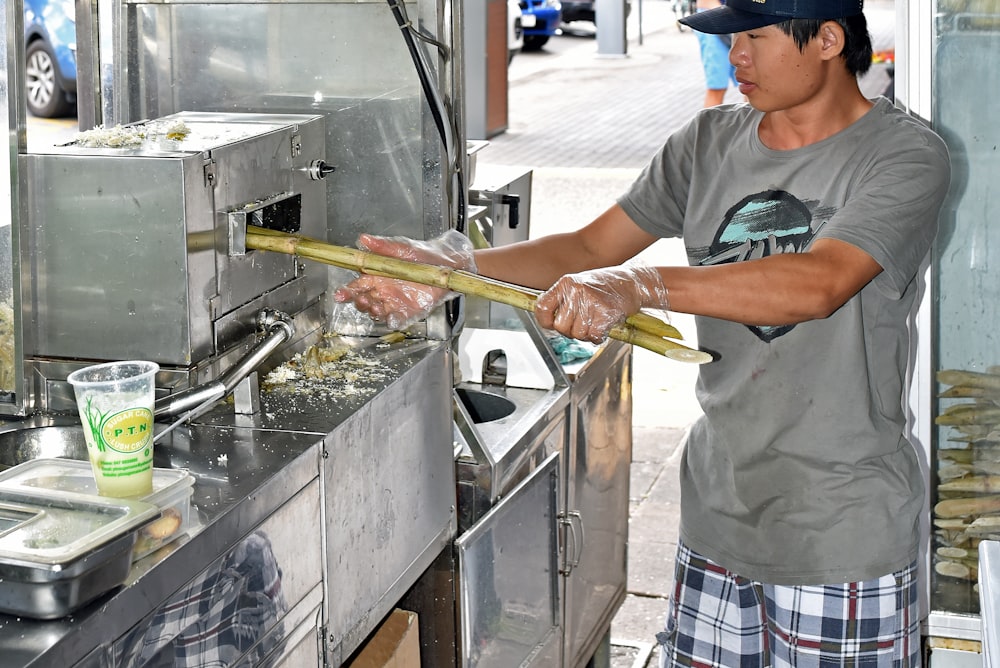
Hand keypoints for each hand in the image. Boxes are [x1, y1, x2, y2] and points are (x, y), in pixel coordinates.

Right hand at [333, 230, 475, 329]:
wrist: (443, 265)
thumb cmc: (420, 255)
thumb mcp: (400, 248)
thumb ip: (381, 246)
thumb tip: (363, 239)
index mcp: (377, 276)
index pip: (357, 286)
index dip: (347, 291)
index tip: (340, 295)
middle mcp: (383, 291)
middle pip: (364, 301)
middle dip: (360, 303)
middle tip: (364, 300)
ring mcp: (395, 302)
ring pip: (377, 312)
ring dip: (374, 312)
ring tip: (378, 308)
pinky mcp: (408, 311)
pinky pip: (397, 320)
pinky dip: (393, 321)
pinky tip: (392, 319)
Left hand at [535, 261, 668, 342]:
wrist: (633, 282)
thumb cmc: (607, 286)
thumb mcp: (580, 285)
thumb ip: (564, 300)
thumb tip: (549, 321)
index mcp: (566, 283)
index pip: (542, 307)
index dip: (546, 322)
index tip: (552, 325)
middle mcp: (576, 290)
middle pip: (560, 326)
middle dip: (571, 331)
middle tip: (584, 324)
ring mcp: (591, 301)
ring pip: (577, 334)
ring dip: (586, 335)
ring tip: (595, 323)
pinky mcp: (605, 313)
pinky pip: (593, 336)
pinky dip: (598, 337)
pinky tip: (603, 328)